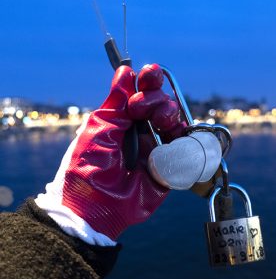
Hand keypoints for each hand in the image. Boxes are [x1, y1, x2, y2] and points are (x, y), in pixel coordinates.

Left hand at [36, 64, 184, 242]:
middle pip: (161, 104)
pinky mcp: (168, 168)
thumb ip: (115, 101)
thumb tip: (125, 71)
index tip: (151, 72)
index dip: (149, 83)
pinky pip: (183, 148)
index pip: (142, 96)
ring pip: (175, 122)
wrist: (94, 208)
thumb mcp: (98, 129)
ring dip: (168, 114)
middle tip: (139, 107)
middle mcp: (142, 134)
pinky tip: (171, 135)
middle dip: (155, 98)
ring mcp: (156, 150)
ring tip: (158, 122)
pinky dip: (181, 138)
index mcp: (124, 123)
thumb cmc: (87, 167)